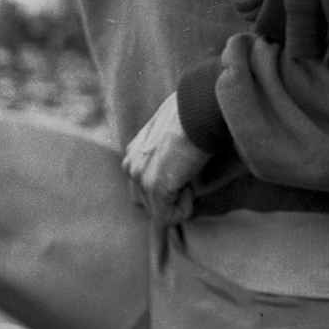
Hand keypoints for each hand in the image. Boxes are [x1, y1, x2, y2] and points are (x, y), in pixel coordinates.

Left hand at [121, 93, 208, 226]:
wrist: (198, 111)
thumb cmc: (194, 114)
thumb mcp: (174, 131)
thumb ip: (167, 151)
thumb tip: (180, 170)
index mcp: (134, 151)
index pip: (142, 185)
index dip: (166, 188)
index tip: (183, 171)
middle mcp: (131, 164)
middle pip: (145, 202)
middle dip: (169, 197)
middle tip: (186, 172)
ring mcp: (140, 177)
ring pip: (158, 211)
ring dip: (179, 198)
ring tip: (188, 171)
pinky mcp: (154, 188)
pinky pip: (169, 218)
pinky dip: (185, 208)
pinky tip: (189, 181)